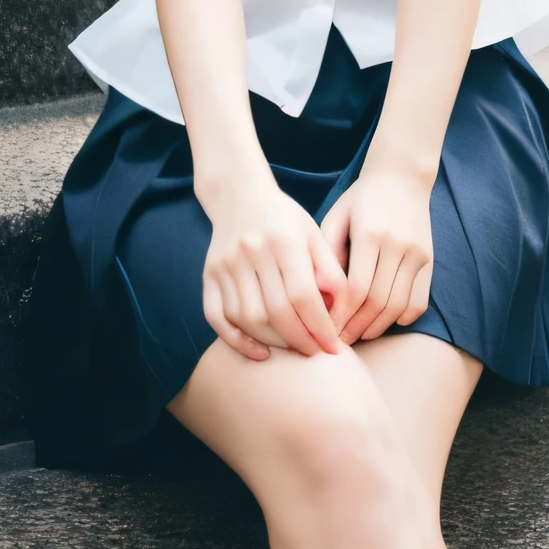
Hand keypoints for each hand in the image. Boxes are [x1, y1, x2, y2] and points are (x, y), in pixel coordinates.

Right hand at [200, 174, 347, 361]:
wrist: (239, 195)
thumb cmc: (284, 218)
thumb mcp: (313, 233)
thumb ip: (329, 269)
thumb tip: (340, 310)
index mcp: (283, 240)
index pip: (303, 295)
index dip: (320, 327)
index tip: (334, 347)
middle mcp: (251, 252)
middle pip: (275, 312)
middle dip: (299, 340)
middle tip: (315, 352)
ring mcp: (226, 265)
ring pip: (247, 318)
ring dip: (273, 342)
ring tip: (293, 347)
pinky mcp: (208, 275)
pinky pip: (217, 317)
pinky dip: (237, 340)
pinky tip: (260, 352)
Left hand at [319, 166, 432, 344]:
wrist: (403, 175)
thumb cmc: (362, 197)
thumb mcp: (337, 215)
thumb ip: (327, 252)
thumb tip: (317, 293)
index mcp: (370, 233)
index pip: (355, 288)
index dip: (340, 314)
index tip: (324, 328)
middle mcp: (397, 245)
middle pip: (377, 301)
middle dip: (356, 327)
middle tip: (338, 341)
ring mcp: (417, 252)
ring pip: (398, 305)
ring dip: (377, 327)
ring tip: (357, 336)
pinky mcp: (429, 259)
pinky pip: (418, 301)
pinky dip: (402, 318)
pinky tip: (383, 322)